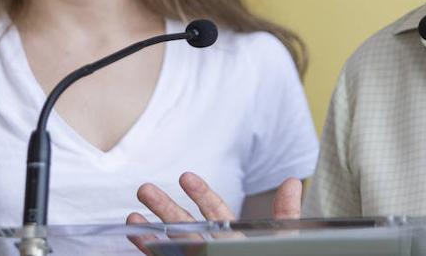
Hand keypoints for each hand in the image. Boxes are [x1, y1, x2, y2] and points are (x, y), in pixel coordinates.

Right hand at [125, 173, 302, 253]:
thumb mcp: (283, 241)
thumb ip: (284, 213)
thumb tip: (293, 181)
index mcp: (233, 235)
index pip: (214, 210)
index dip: (200, 193)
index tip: (185, 178)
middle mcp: (211, 246)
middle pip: (185, 223)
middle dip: (165, 206)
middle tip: (144, 189)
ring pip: (171, 243)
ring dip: (151, 229)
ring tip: (132, 215)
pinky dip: (151, 249)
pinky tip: (137, 237)